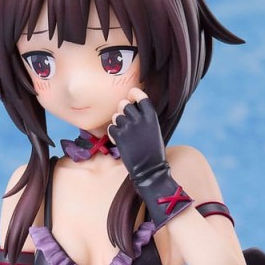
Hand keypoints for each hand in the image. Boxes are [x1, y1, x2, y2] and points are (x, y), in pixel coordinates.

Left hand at [108, 89, 192, 227]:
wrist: (150, 170)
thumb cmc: (153, 152)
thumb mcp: (153, 131)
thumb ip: (144, 118)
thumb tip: (131, 107)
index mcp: (151, 117)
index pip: (140, 96)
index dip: (134, 94)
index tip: (131, 94)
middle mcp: (140, 119)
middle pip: (125, 104)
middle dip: (122, 110)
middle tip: (125, 120)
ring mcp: (129, 127)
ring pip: (116, 116)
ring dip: (117, 123)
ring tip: (125, 135)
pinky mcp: (119, 137)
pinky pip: (111, 128)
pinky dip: (113, 134)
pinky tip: (120, 141)